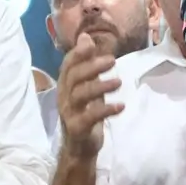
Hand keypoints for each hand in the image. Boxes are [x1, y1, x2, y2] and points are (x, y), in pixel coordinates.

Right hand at [57, 33, 121, 157]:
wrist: (80, 148)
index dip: (78, 53)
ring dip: (100, 86)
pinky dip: (106, 110)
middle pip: (73, 77)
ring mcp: (69, 113)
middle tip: (112, 60)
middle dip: (92, 66)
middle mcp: (64, 97)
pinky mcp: (78, 128)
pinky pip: (90, 117)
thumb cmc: (85, 113)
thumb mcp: (87, 87)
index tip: (91, 43)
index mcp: (66, 85)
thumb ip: (87, 64)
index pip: (67, 65)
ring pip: (80, 95)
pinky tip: (121, 106)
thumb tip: (86, 37)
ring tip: (119, 82)